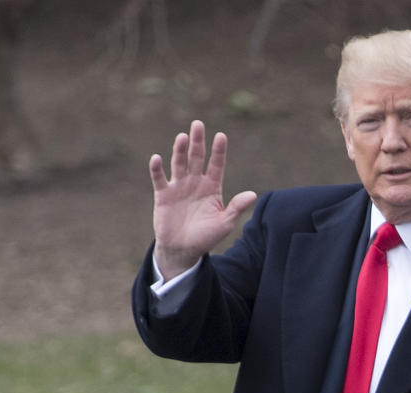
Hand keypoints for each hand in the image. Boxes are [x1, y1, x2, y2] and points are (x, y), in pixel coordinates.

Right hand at [148, 120, 256, 278]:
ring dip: (180, 150)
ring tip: (183, 137)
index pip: (216, 165)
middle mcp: (196, 183)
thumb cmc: (206, 236)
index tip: (221, 136)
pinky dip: (157, 169)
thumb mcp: (225, 222)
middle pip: (197, 158)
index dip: (218, 151)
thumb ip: (236, 207)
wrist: (184, 249)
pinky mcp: (163, 194)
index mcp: (212, 188)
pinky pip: (159, 179)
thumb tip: (253, 195)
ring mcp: (179, 187)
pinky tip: (157, 158)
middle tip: (198, 124)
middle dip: (198, 142)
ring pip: (179, 163)